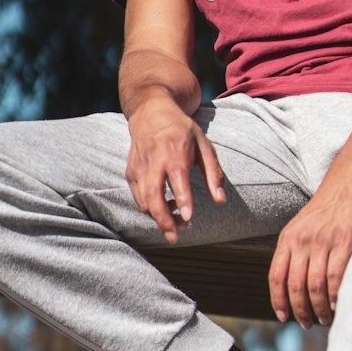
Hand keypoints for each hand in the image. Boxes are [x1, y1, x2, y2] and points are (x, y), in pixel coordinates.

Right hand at [126, 97, 225, 242]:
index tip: (188, 218)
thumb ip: (213, 173)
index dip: (183, 198)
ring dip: (158, 217)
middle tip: (175, 238)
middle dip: (163, 219)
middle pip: (153, 195)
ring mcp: (139, 166)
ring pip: (143, 200)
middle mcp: (153, 159)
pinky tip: (165, 207)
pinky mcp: (130, 172)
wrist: (150, 112)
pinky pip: (138, 197)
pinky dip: (150, 208)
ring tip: (176, 220)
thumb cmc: (182, 130)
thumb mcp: (204, 144)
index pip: (177, 177)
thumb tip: (221, 200)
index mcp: (174, 149)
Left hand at [269, 180, 351, 326]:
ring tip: (324, 319)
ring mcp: (323, 242)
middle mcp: (302, 241)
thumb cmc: (325, 210)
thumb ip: (293, 251)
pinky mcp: (345, 242)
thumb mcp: (299, 227)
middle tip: (306, 324)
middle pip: (296, 286)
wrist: (347, 186)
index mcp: (288, 239)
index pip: (276, 276)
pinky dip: (335, 296)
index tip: (283, 316)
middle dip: (300, 310)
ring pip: (316, 286)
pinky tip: (337, 306)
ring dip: (319, 309)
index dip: (278, 300)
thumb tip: (289, 284)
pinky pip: (336, 276)